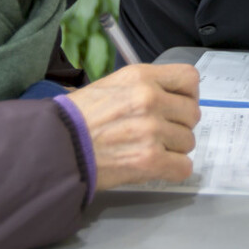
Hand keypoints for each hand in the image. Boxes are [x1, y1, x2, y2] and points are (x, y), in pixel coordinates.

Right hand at [66, 64, 200, 189]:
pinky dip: (172, 170)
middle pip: (192, 114)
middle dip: (179, 125)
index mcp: (141, 77)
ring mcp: (151, 130)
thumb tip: (172, 97)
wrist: (56, 146)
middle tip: (158, 132)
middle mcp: (150, 100)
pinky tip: (154, 166)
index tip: (179, 105)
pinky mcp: (150, 160)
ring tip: (147, 149)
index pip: (190, 79)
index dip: (188, 95)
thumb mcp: (112, 85)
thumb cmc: (78, 118)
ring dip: (173, 149)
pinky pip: (183, 167)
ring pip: (188, 142)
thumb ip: (145, 88)